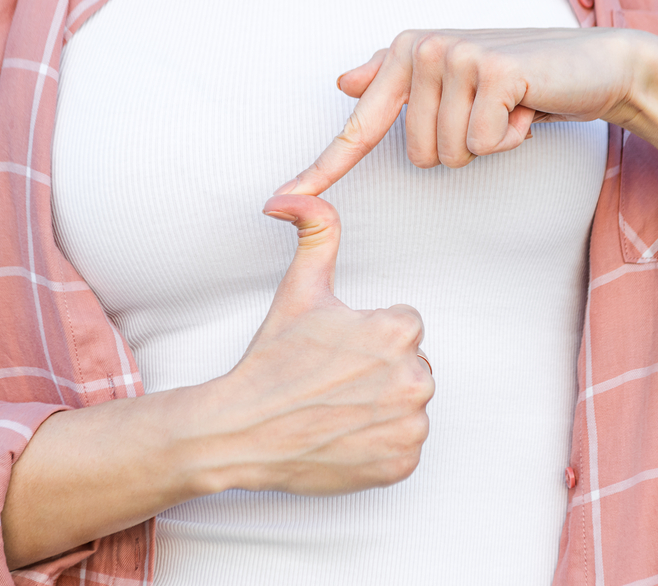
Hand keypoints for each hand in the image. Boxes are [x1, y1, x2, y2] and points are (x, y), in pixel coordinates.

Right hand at [199, 194, 434, 495]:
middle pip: (412, 366)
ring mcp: (410, 425)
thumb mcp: (299, 289)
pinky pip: (405, 445)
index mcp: (399, 332)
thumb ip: (315, 232)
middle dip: (379, 372)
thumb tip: (294, 195)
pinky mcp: (403, 463)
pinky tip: (345, 436)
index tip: (337, 352)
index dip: (368, 337)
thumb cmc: (271, 361)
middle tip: (334, 382)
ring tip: (338, 409)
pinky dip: (381, 444)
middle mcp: (416, 378)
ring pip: (410, 405)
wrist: (240, 431)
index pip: (405, 328)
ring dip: (382, 408)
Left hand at [275, 28, 642, 195]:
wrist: (593, 62)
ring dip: (488, 142)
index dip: (319, 170)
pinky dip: (511, 137)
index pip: (358, 128)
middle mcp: (420, 49)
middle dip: (461, 147)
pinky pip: (483, 144)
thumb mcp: (453, 80)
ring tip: (508, 108)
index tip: (277, 203)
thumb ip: (396, 81)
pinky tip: (526, 107)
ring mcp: (454, 56)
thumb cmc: (519, 79)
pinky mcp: (493, 70)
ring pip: (450, 154)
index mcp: (402, 54)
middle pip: (418, 156)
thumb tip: (343, 80)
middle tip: (489, 113)